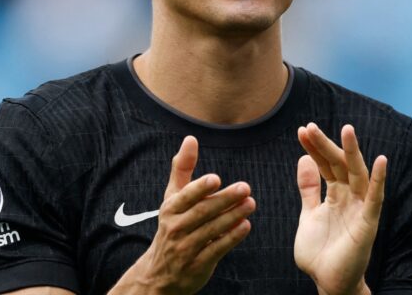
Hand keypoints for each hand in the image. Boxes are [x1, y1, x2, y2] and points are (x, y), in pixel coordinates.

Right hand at [110, 136, 254, 294]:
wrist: (160, 273)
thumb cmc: (172, 225)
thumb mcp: (172, 197)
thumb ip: (182, 168)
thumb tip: (190, 138)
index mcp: (170, 209)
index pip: (185, 197)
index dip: (199, 188)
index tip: (216, 179)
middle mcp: (175, 228)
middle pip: (202, 212)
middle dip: (224, 200)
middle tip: (245, 188)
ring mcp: (185, 248)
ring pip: (211, 230)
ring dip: (232, 217)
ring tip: (251, 203)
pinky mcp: (197, 265)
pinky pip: (216, 250)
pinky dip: (231, 238)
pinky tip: (246, 225)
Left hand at [295, 123, 386, 294]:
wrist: (328, 282)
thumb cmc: (320, 252)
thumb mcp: (308, 215)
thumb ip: (309, 189)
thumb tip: (304, 159)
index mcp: (335, 195)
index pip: (325, 165)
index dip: (314, 148)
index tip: (301, 130)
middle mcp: (350, 198)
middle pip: (339, 165)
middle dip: (326, 145)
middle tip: (310, 126)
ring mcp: (360, 209)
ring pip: (358, 175)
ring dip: (352, 152)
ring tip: (347, 130)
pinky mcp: (368, 223)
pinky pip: (376, 199)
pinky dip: (379, 180)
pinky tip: (381, 160)